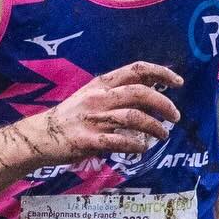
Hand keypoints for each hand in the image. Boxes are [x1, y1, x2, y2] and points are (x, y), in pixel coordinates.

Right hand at [16, 60, 182, 166]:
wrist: (41, 136)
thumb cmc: (71, 117)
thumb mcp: (91, 95)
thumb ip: (117, 92)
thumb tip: (151, 92)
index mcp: (101, 83)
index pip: (137, 69)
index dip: (161, 73)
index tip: (178, 82)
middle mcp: (99, 98)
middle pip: (140, 93)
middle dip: (163, 104)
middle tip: (175, 117)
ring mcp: (93, 119)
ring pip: (133, 118)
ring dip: (154, 127)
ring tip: (163, 135)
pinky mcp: (88, 140)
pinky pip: (119, 141)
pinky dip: (135, 145)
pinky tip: (142, 148)